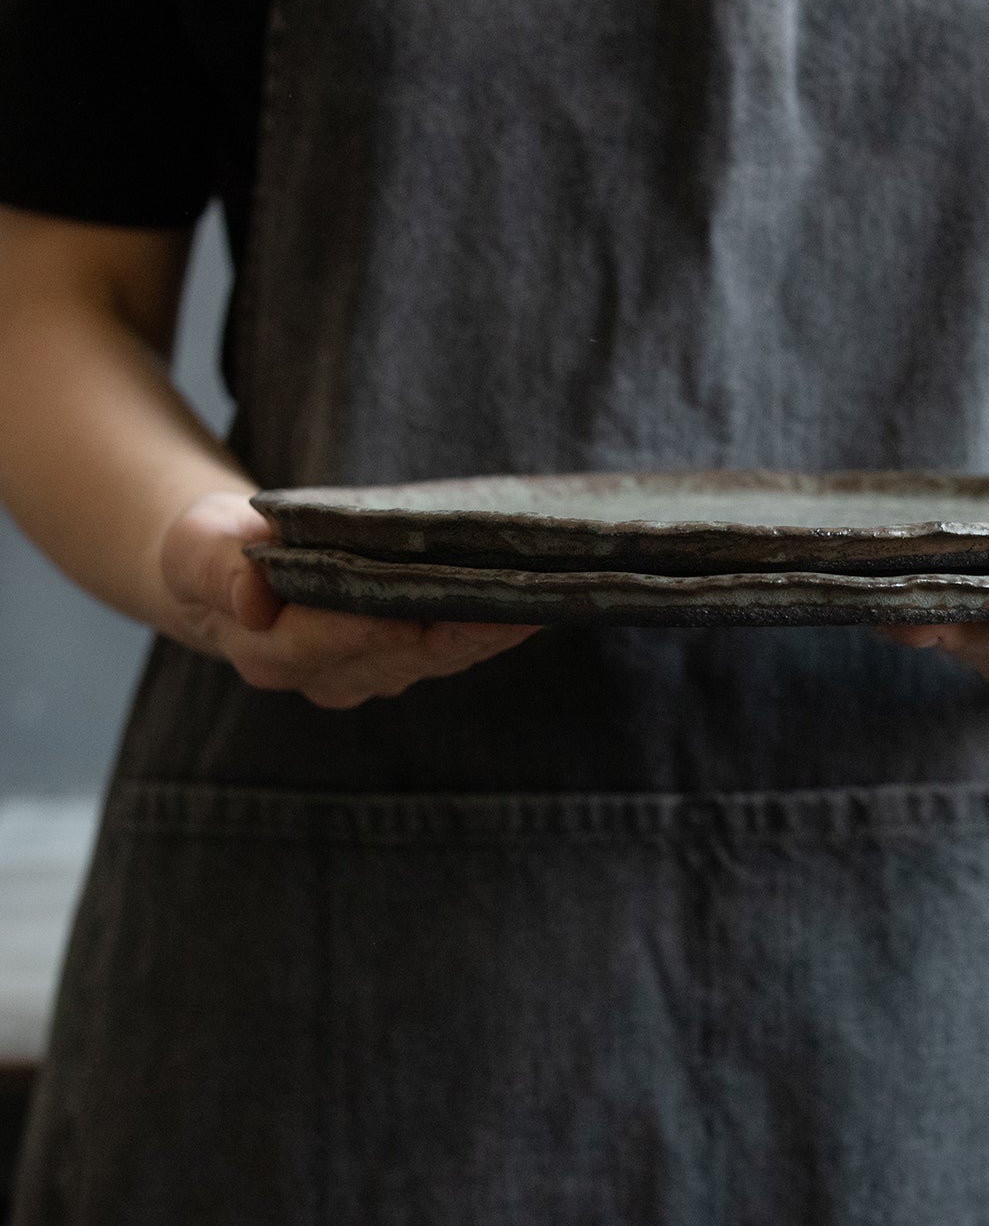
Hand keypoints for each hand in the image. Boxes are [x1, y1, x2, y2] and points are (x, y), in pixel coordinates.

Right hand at [158, 492, 540, 708]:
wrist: (233, 578)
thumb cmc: (217, 551)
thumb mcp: (198, 546)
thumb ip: (217, 567)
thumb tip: (253, 595)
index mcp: (274, 653)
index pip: (342, 637)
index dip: (391, 617)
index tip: (443, 590)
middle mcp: (333, 678)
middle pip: (414, 650)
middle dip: (473, 622)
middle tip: (532, 590)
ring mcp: (374, 675)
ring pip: (446, 654)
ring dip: (499, 628)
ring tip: (552, 592)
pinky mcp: (406, 659)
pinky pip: (458, 645)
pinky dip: (496, 624)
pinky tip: (538, 598)